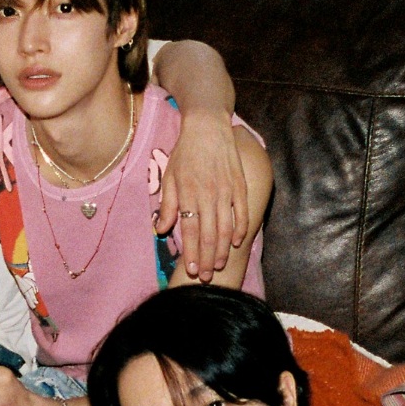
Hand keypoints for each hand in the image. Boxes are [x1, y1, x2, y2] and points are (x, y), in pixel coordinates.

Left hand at [156, 104, 249, 281]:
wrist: (207, 127)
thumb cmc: (186, 153)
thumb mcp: (169, 176)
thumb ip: (167, 205)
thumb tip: (162, 229)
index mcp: (189, 194)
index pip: (191, 231)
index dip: (192, 253)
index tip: (191, 270)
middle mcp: (208, 195)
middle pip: (209, 235)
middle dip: (207, 259)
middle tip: (206, 278)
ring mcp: (226, 191)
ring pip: (226, 228)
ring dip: (223, 250)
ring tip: (219, 266)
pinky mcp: (240, 185)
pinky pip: (242, 212)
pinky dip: (240, 229)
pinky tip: (237, 243)